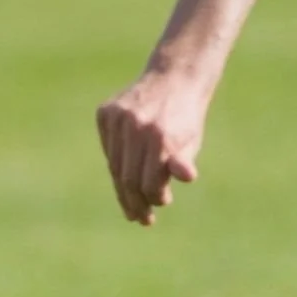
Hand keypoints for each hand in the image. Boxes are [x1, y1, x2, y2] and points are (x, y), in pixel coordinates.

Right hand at [96, 69, 207, 225]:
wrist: (175, 79)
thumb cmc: (186, 119)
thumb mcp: (191, 141)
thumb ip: (182, 162)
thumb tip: (188, 176)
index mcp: (161, 136)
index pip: (148, 183)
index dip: (152, 199)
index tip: (156, 209)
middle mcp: (137, 126)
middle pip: (127, 177)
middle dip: (134, 202)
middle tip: (140, 218)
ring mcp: (118, 117)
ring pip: (114, 165)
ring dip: (122, 188)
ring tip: (131, 205)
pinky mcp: (105, 112)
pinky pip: (108, 148)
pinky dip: (115, 162)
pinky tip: (124, 173)